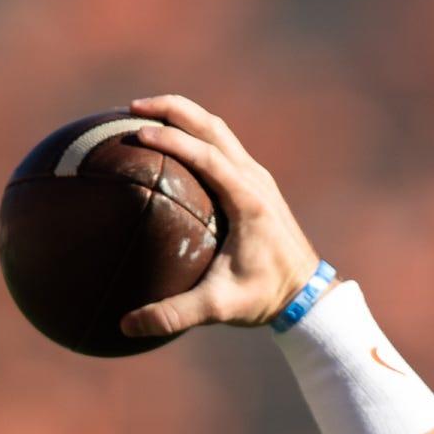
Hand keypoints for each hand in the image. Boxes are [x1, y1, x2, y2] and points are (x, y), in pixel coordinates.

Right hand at [118, 94, 322, 337]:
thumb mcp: (220, 308)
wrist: (306, 295)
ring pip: (219, 131)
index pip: (207, 155)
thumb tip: (127, 325)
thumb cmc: (264, 298)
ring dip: (184, 116)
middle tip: (131, 108)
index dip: (173, 139)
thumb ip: (175, 315)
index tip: (137, 131)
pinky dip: (195, 136)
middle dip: (172, 109)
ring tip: (145, 115)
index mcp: (248, 200)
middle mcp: (255, 180)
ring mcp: (258, 178)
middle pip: (212, 127)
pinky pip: (223, 147)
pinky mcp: (257, 184)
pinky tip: (170, 146)